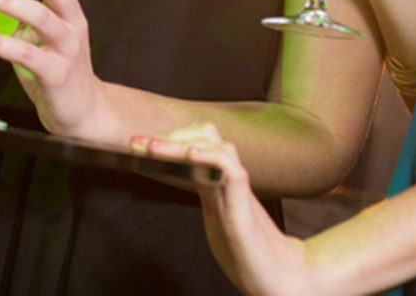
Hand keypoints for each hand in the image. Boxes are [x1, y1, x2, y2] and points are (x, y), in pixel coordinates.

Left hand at [0, 0, 115, 142]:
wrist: (84, 115)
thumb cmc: (58, 72)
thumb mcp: (45, 37)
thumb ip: (26, 18)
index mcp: (69, 11)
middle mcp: (72, 24)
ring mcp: (67, 48)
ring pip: (39, 15)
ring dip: (5, 0)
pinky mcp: (56, 74)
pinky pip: (25, 54)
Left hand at [135, 124, 313, 295]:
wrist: (278, 280)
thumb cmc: (247, 255)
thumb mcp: (216, 220)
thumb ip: (204, 197)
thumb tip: (176, 180)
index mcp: (217, 183)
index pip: (193, 145)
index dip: (166, 140)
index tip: (136, 143)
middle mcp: (227, 180)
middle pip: (204, 135)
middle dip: (170, 135)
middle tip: (139, 142)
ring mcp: (238, 191)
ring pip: (216, 145)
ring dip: (182, 142)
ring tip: (155, 147)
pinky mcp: (246, 207)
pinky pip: (231, 169)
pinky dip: (211, 157)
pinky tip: (191, 156)